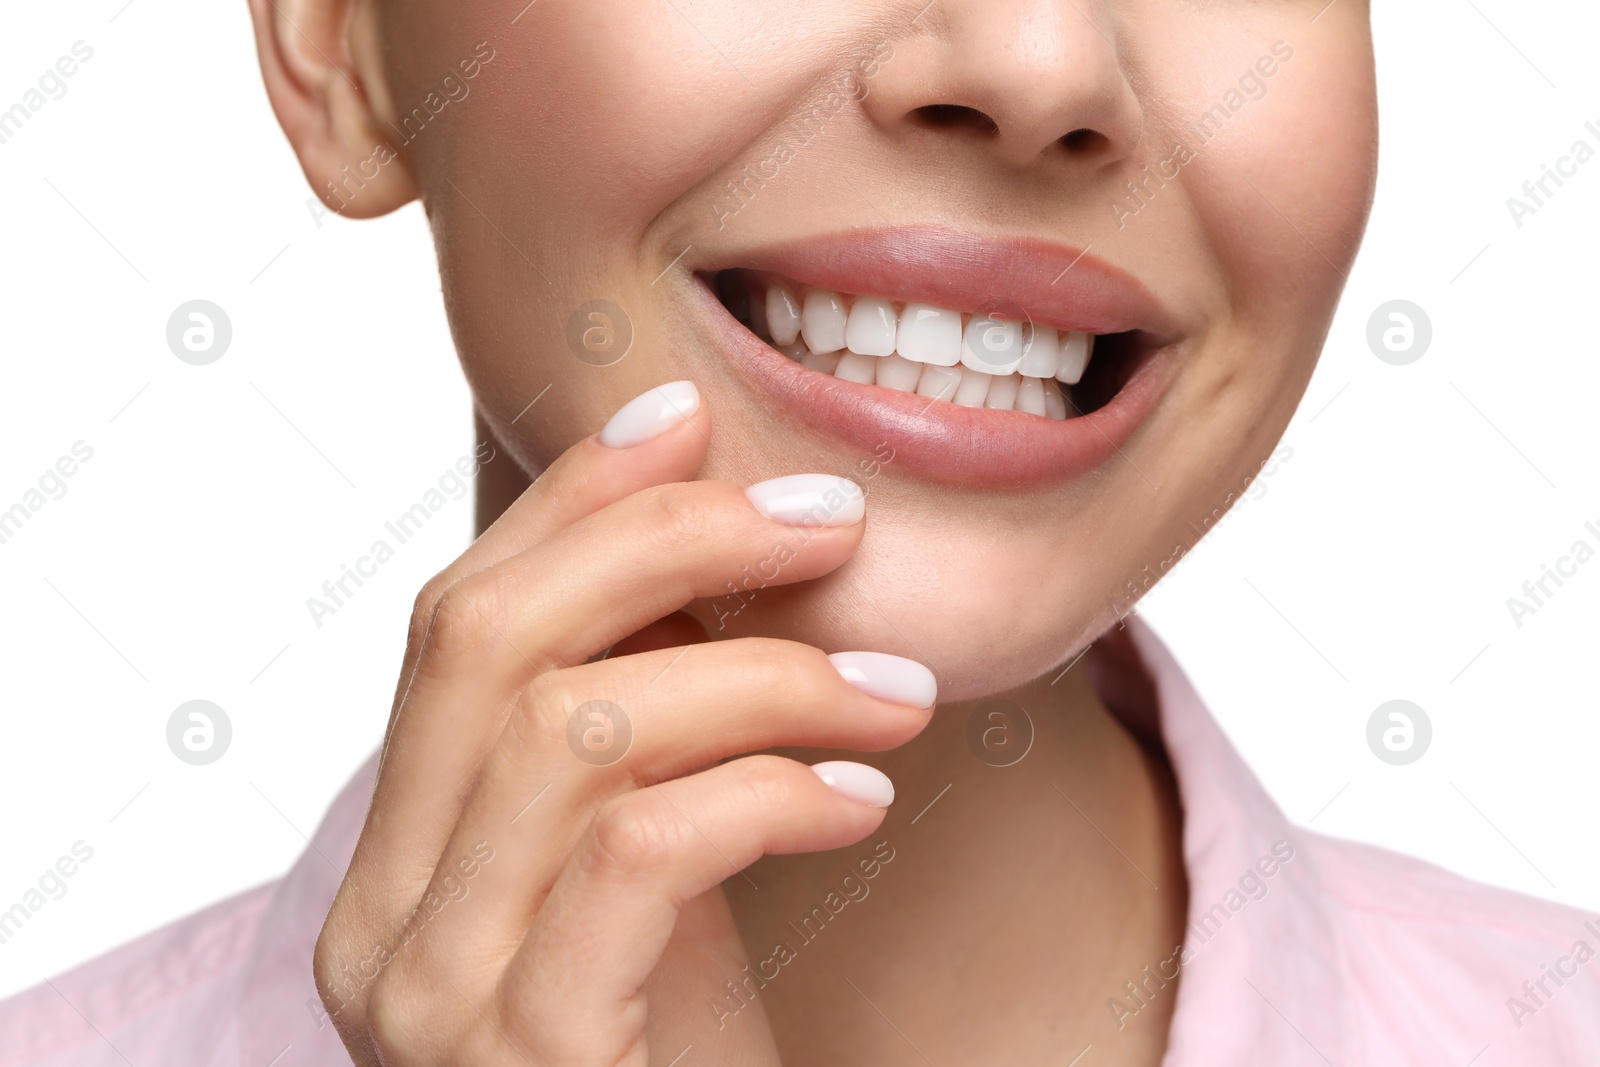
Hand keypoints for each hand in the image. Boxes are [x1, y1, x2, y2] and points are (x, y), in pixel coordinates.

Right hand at [312, 382, 937, 1064]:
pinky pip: (641, 852)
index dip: (573, 500)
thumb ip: (638, 729)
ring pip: (573, 728)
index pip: (455, 620)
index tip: (688, 418)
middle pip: (485, 638)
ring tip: (896, 689)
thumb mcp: (648, 869)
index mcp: (401, 856)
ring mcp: (434, 999)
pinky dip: (770, 791)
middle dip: (665, 543)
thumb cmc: (678, 1051)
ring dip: (766, 675)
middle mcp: (379, 922)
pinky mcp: (526, 1058)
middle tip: (825, 523)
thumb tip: (708, 537)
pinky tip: (861, 800)